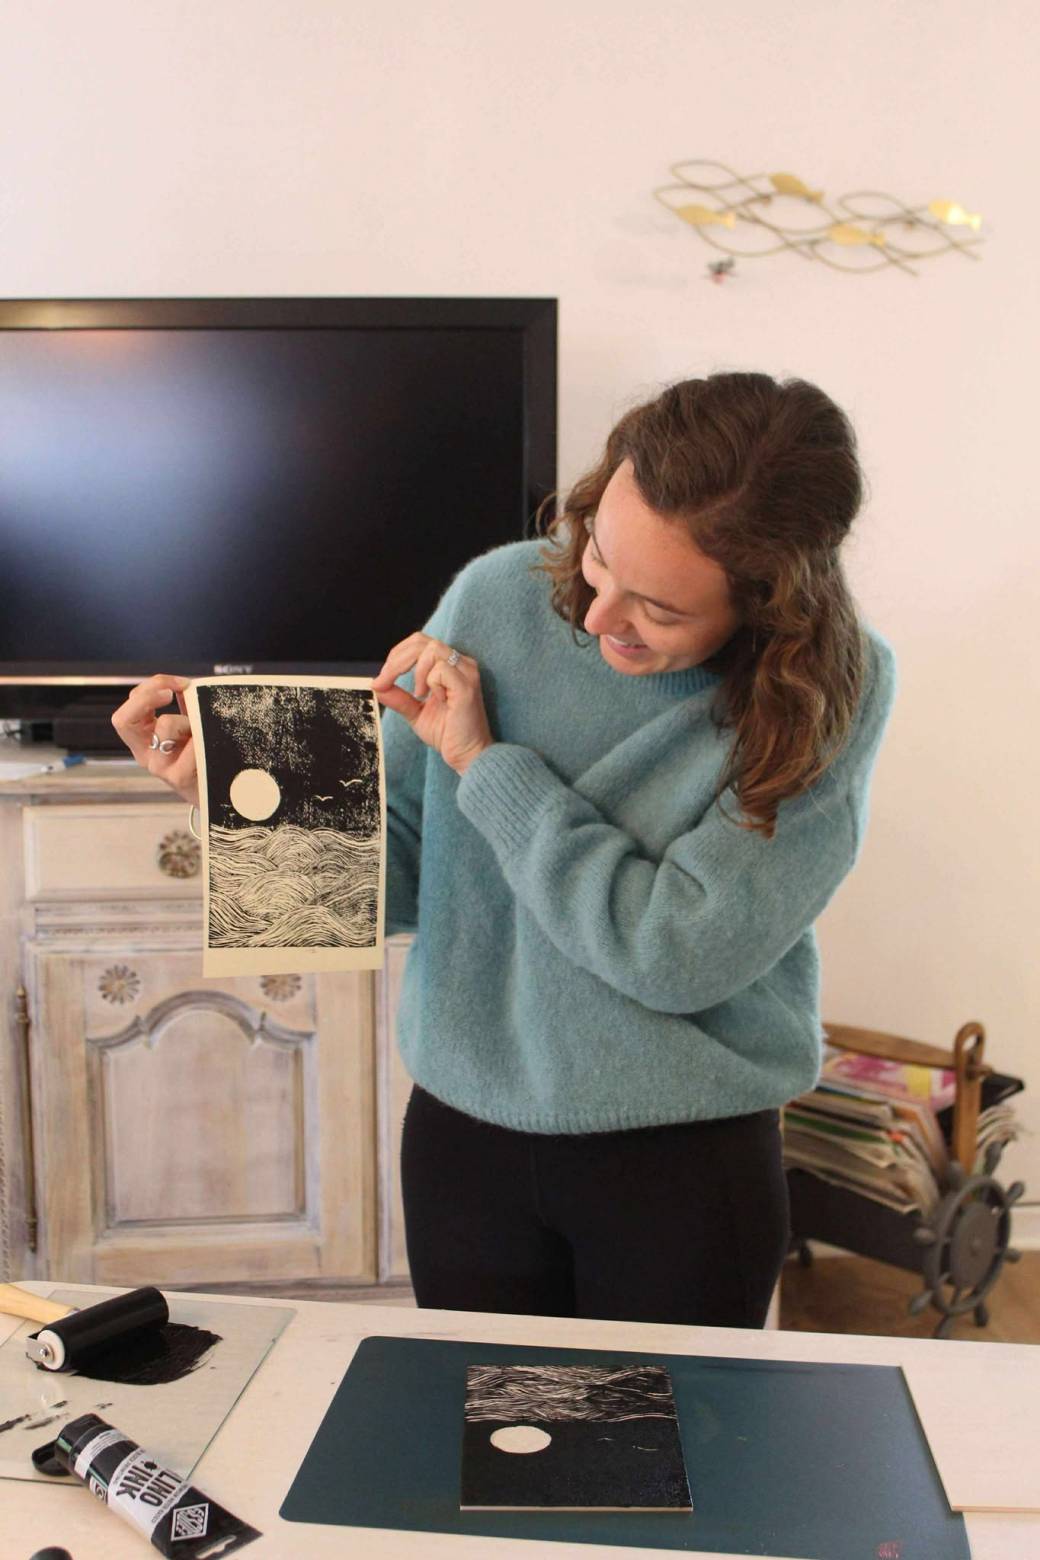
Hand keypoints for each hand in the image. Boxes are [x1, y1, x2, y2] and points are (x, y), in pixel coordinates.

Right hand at [111, 674, 198, 803]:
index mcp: (142, 739)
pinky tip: (211, 742)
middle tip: (172, 693)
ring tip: (200, 730)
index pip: (126, 710)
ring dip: (187, 718)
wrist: (222, 793)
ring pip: (163, 725)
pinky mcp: (179, 777)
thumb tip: (185, 685)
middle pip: (123, 719)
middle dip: (148, 696)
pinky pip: (190, 745)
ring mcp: (159, 767)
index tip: (178, 684)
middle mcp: (145, 753)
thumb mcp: (186, 728)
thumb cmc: (202, 757)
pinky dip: (202, 737)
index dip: (149, 688)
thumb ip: (182, 706)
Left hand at [373, 633, 492, 774]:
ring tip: (419, 694)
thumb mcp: (415, 712)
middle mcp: (460, 664)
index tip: (383, 678)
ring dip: (416, 672)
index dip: (397, 655)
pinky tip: (438, 701)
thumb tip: (376, 684)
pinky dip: (431, 683)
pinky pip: (441, 670)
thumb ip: (398, 697)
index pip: (419, 643)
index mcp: (450, 666)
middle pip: (422, 640)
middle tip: (387, 681)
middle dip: (397, 660)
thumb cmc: (448, 734)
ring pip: (431, 650)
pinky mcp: (467, 687)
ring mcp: (466, 673)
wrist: (467, 756)